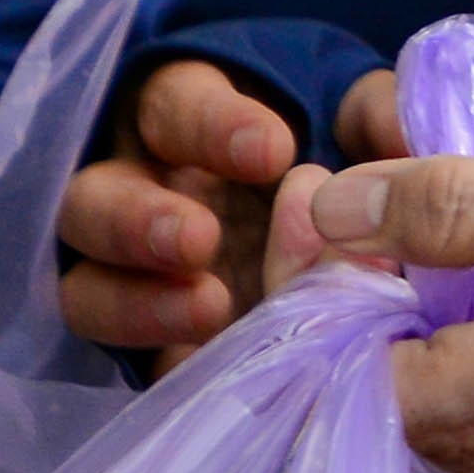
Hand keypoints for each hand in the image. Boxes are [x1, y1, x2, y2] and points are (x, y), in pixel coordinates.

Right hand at [54, 53, 392, 355]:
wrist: (372, 267)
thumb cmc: (355, 175)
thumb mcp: (370, 133)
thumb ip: (381, 115)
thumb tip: (389, 129)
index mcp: (186, 124)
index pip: (170, 103)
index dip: (208, 123)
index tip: (274, 150)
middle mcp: (139, 197)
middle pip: (92, 198)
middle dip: (137, 218)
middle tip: (201, 239)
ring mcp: (131, 281)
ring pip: (84, 289)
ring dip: (134, 301)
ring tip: (211, 308)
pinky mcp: (150, 349)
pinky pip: (128, 365)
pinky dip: (160, 366)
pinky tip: (202, 368)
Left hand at [290, 144, 473, 472]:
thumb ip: (457, 205)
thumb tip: (332, 209)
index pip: (328, 373)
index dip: (305, 283)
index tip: (322, 191)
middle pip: (358, 391)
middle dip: (338, 287)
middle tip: (350, 180)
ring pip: (408, 401)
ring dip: (388, 308)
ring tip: (402, 206)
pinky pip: (464, 409)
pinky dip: (440, 338)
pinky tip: (465, 264)